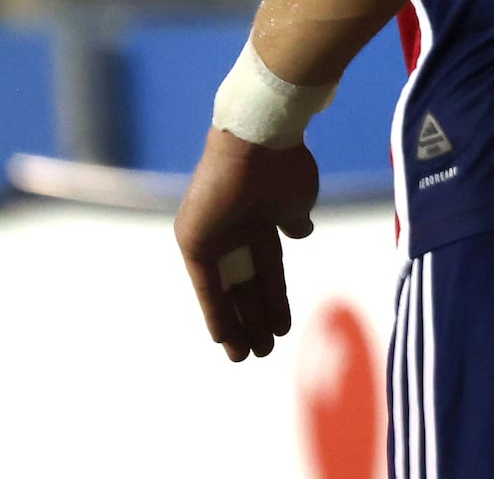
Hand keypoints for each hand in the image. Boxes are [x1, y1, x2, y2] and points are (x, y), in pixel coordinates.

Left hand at [175, 127, 319, 361]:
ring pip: (227, 290)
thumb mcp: (297, 199)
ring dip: (238, 323)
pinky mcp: (194, 240)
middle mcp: (233, 230)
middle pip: (245, 284)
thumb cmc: (283, 166)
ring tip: (248, 355)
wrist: (260, 138)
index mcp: (261, 220)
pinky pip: (206, 286)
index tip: (282, 327)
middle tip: (263, 351)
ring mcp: (212, 235)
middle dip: (254, 319)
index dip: (274, 299)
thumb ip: (294, 219)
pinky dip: (215, 311)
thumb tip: (299, 231)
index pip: (266, 270)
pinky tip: (224, 338)